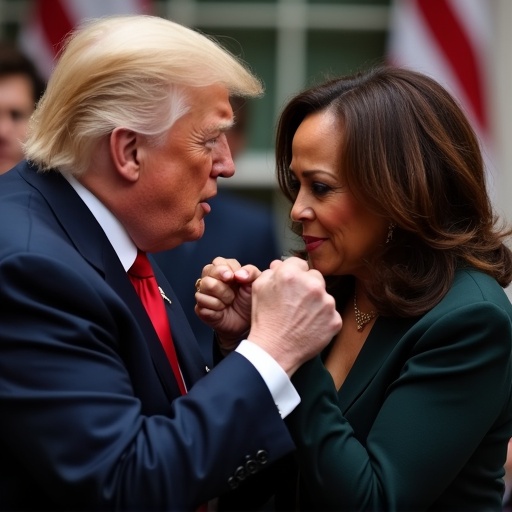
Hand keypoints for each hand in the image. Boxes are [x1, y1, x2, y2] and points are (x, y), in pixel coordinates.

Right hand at [195, 257, 260, 349]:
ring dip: (221, 295)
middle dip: (223, 283)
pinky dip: (216, 306)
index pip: (219, 262)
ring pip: (205, 285)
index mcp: (225, 270)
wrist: (245, 324)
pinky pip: (202, 301)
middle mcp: (212, 279)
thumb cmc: (249, 302)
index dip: (226, 269)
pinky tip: (222, 310)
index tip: (234, 278)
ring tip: (229, 302)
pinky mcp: (200, 306)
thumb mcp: (256, 284)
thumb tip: (239, 274)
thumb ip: (251, 272)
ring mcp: (204, 292)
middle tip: (233, 293)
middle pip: (208, 270)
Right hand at [248, 257, 341, 375]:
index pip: (299, 263)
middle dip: (307, 286)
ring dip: (316, 302)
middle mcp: (312, 285)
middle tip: (296, 302)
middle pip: (315, 277)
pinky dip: (322, 319)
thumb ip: (270, 271)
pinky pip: (331, 314)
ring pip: (324, 295)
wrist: (274, 351)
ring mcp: (327, 303)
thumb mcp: (258, 288)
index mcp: (291, 274)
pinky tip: (309, 326)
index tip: (290, 286)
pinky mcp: (335, 320)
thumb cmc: (265, 320)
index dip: (293, 274)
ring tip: (301, 317)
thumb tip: (279, 265)